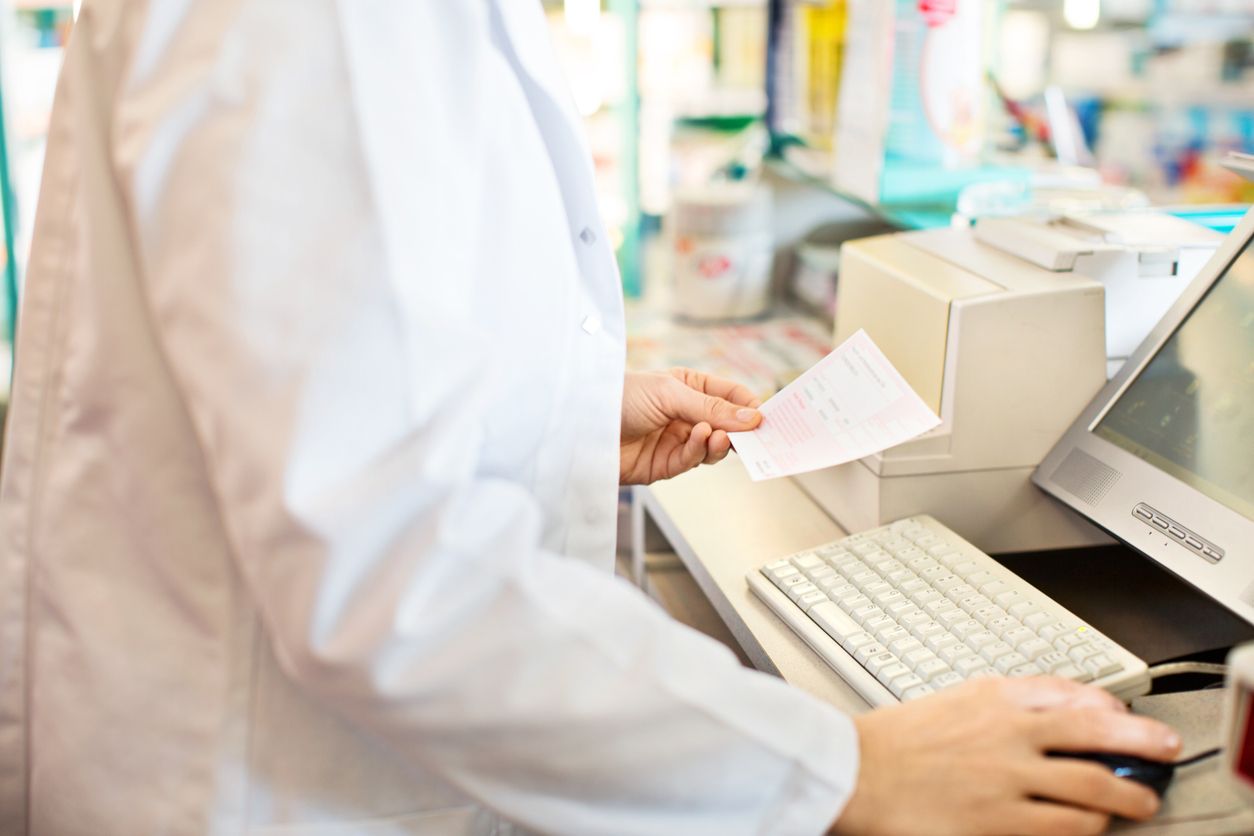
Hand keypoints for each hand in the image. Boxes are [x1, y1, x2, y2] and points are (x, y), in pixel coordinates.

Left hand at [619, 368, 761, 485]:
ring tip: (719, 436)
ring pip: (713, 448)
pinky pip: (691, 461)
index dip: (749, 406)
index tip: (766, 416)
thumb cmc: (619, 395)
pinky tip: (699, 439)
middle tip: (754, 435)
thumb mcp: (670, 392)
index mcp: (689, 387)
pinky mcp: (664, 465)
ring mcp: (676, 440)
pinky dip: (699, 451)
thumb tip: (752, 418)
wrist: (582, 425)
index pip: (730, 396)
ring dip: (719, 443)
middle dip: (740, 431)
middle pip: (726, 426)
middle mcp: (685, 414)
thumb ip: (711, 407)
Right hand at [831, 677, 1181, 835]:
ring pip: (1092, 784)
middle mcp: (1008, 731)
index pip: (1070, 692)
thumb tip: (1052, 703)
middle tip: (1163, 749)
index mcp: (994, 696)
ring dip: (1126, 795)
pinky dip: (1091, 826)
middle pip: (1096, 732)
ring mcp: (1008, 777)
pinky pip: (1067, 826)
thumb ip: (1002, 699)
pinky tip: (1097, 827)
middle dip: (1141, 741)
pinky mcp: (1001, 821)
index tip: (1126, 717)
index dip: (1109, 706)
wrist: (855, 772)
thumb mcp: (953, 699)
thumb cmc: (895, 741)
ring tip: (1141, 801)